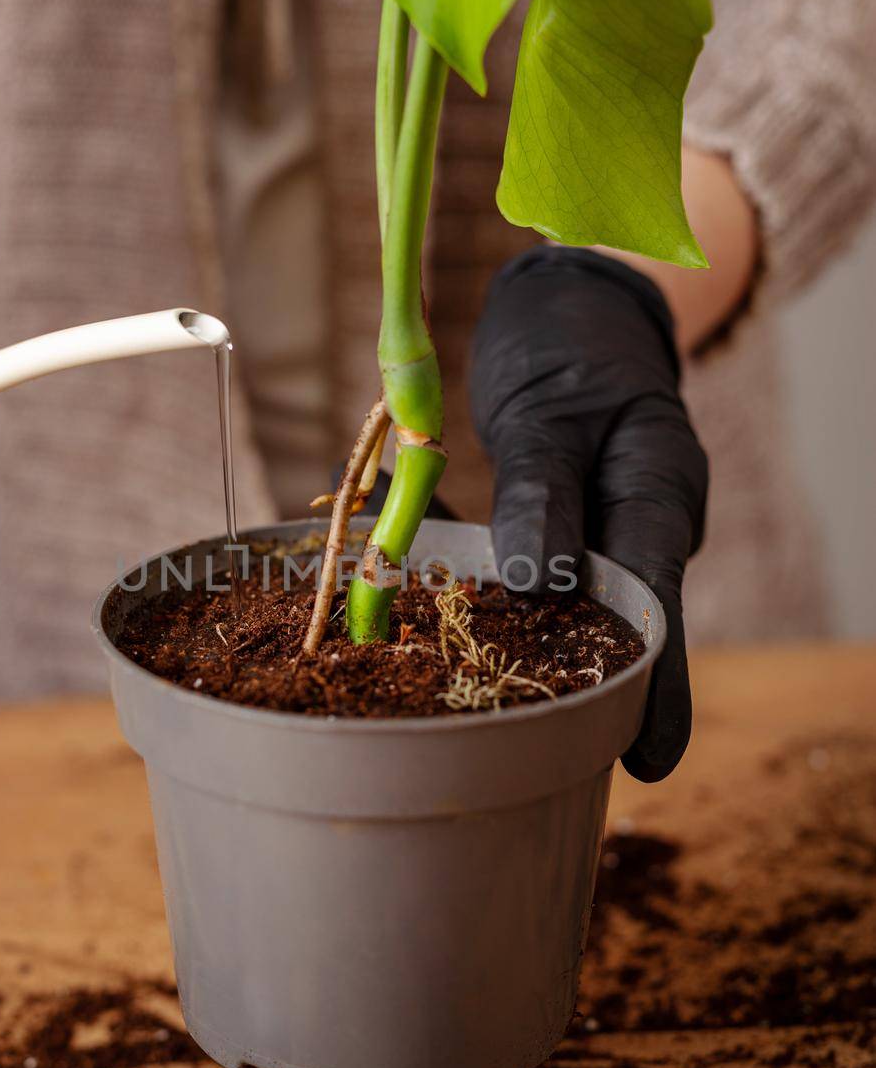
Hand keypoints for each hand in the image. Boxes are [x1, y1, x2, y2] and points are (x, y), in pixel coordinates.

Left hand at [469, 246, 708, 781]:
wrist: (560, 303)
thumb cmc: (564, 342)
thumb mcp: (551, 408)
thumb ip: (541, 488)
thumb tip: (538, 583)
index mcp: (656, 493)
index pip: (659, 607)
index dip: (655, 687)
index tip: (648, 757)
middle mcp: (631, 524)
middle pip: (616, 625)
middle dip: (590, 693)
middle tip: (557, 764)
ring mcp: (591, 530)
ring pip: (560, 609)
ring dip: (520, 652)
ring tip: (477, 712)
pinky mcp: (547, 528)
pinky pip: (513, 573)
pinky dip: (468, 586)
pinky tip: (408, 598)